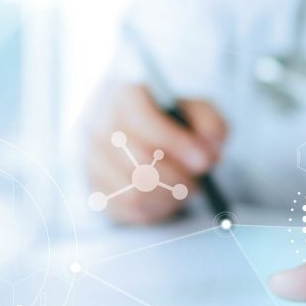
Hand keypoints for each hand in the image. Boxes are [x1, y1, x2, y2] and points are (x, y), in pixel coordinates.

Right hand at [86, 84, 226, 223]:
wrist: (151, 142)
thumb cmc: (177, 125)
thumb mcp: (200, 114)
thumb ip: (210, 124)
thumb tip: (208, 145)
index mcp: (124, 96)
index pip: (141, 119)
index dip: (174, 142)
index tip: (205, 160)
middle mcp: (100, 126)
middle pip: (138, 161)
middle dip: (178, 177)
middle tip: (200, 182)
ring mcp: (94, 160)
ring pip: (135, 191)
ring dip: (169, 196)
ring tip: (184, 188)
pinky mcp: (97, 190)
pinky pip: (130, 210)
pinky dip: (157, 209)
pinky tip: (167, 197)